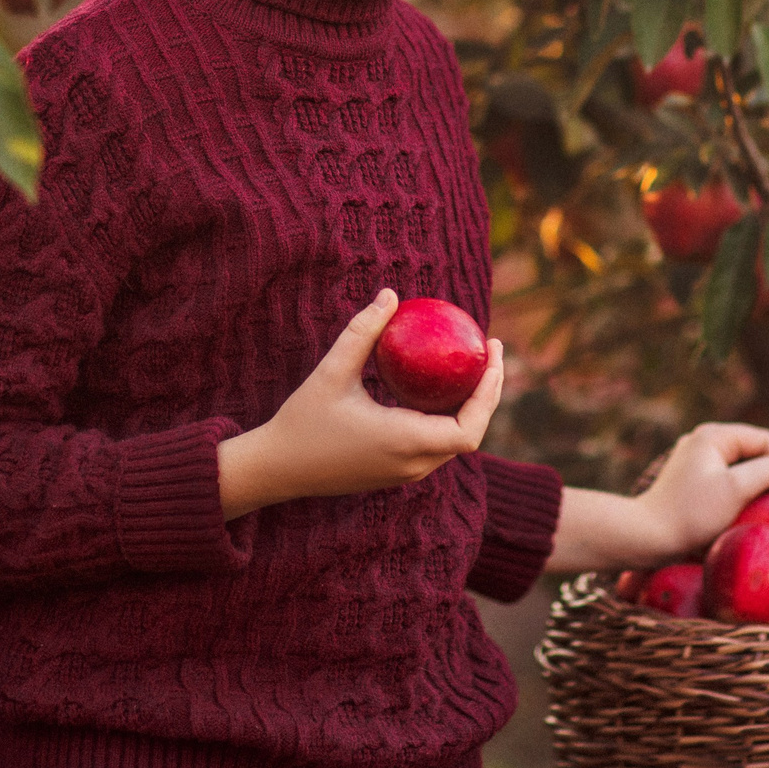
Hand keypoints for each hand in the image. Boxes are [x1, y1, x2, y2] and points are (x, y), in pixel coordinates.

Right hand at [217, 288, 504, 519]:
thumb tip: (390, 294)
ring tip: (470, 364)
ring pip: (453, 442)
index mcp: (404, 443)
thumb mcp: (331, 371)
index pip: (470, 427)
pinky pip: (434, 445)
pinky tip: (436, 384)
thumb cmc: (303, 420)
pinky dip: (446, 417)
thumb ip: (362, 333)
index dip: (490, 392)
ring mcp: (405, 474)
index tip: (491, 352)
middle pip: (470, 434)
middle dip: (487, 392)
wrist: (277, 469)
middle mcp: (412, 465)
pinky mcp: (395, 474)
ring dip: (469, 406)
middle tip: (488, 349)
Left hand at [631, 422, 768, 561]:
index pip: (764, 440)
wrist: (647, 536)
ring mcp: (695, 462)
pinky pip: (728, 479)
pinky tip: (757, 507)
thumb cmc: (692, 513)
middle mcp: (702, 442)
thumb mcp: (736, 489)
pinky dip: (748, 490)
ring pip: (741, 466)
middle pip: (753, 450)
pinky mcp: (691, 483)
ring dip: (765, 480)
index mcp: (713, 436)